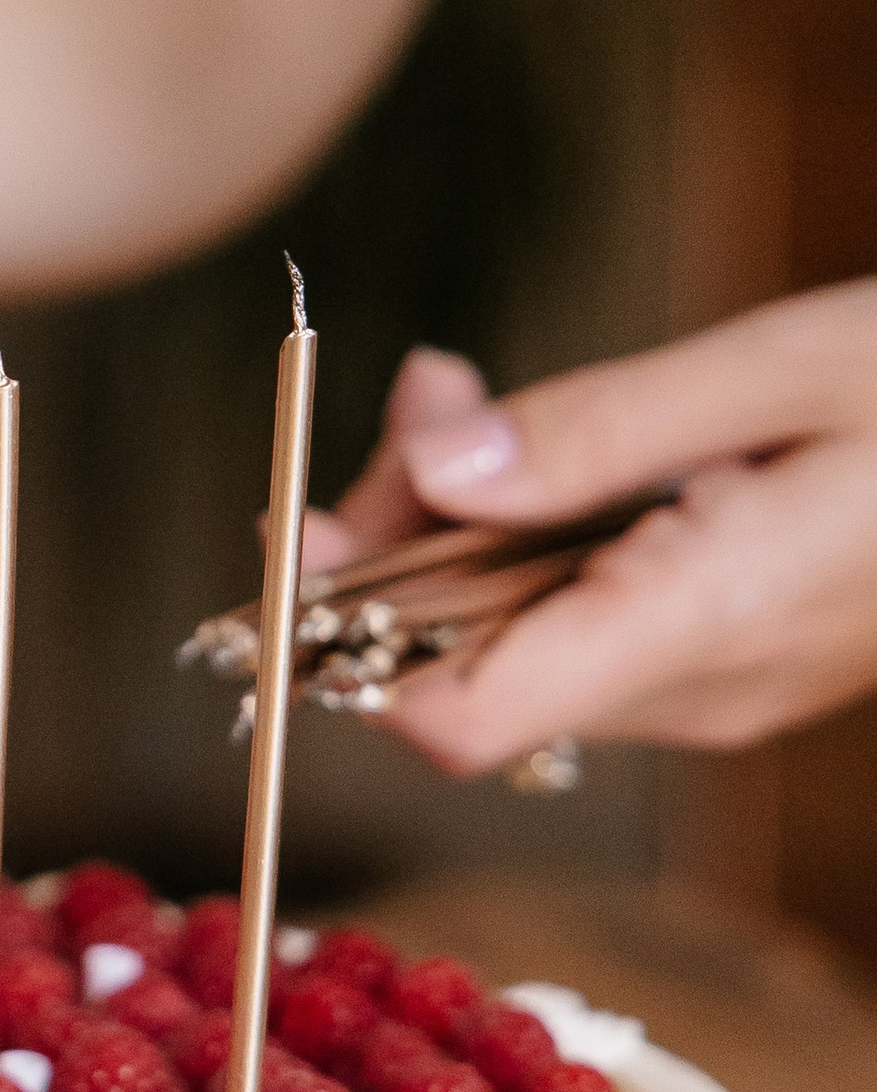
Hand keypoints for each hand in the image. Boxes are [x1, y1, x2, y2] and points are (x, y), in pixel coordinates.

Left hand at [303, 286, 876, 769]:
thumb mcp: (778, 368)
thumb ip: (595, 427)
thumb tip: (431, 469)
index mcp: (704, 622)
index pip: (460, 723)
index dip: (349, 648)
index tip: (313, 526)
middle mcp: (692, 690)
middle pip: (458, 666)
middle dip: (398, 534)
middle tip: (424, 386)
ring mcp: (709, 685)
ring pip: (508, 635)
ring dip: (454, 519)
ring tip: (464, 385)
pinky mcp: (721, 656)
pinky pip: (573, 614)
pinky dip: (524, 532)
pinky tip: (538, 438)